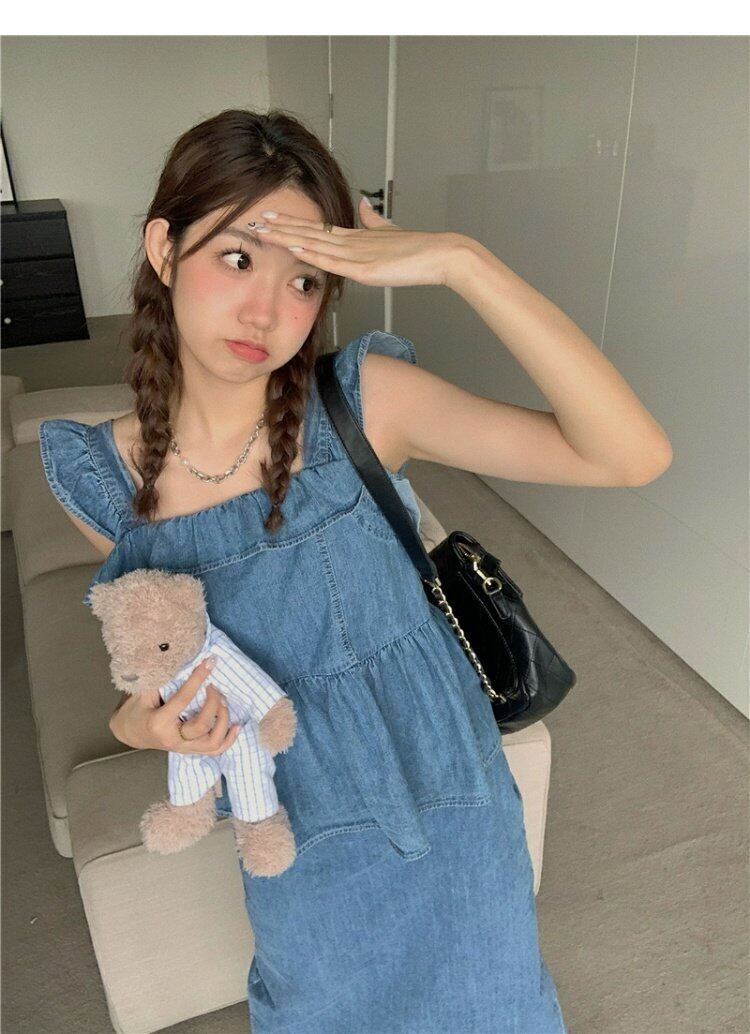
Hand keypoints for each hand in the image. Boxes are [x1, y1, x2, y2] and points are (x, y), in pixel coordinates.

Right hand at [109, 657, 241, 754]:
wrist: (130, 732)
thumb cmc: (136, 709)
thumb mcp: (142, 692)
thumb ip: (160, 680)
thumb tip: (182, 660)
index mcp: (159, 722)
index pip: (183, 699)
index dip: (197, 679)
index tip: (209, 663)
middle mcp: (173, 739)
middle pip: (202, 725)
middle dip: (213, 703)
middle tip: (214, 686)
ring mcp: (183, 748)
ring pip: (212, 742)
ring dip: (224, 720)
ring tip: (223, 702)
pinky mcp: (191, 751)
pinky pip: (215, 750)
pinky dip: (229, 739)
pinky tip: (237, 725)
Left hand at [251, 198, 466, 288]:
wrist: (442, 254)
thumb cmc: (420, 248)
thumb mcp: (391, 232)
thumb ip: (374, 221)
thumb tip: (362, 205)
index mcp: (356, 237)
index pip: (316, 229)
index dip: (292, 224)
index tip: (271, 219)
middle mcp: (352, 242)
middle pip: (309, 233)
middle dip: (280, 228)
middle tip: (254, 220)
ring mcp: (357, 254)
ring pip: (315, 244)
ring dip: (287, 238)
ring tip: (263, 231)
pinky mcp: (366, 268)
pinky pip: (332, 261)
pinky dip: (312, 254)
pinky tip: (294, 248)